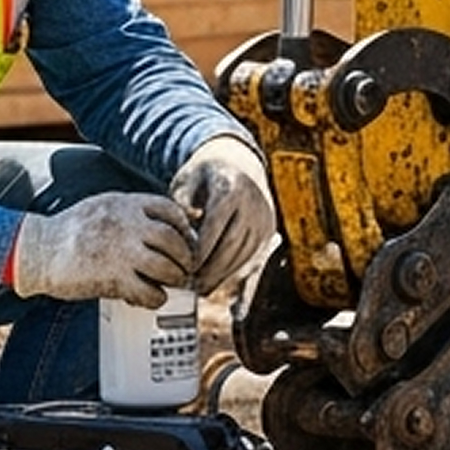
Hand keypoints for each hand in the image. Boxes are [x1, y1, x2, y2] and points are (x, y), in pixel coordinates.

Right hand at [9, 192, 192, 307]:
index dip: (183, 227)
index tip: (184, 239)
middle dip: (185, 256)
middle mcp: (129, 225)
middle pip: (174, 240)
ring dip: (175, 278)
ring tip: (173, 282)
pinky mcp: (114, 278)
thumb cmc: (68, 230)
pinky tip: (152, 297)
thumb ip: (128, 211)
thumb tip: (158, 224)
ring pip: (168, 267)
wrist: (38, 250)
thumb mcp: (101, 206)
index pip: (170, 210)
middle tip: (185, 267)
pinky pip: (150, 292)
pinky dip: (156, 298)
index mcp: (126, 203)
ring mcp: (123, 252)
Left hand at [170, 133, 274, 292]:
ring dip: (223, 274)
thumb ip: (180, 205)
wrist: (239, 161)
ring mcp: (264, 217)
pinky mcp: (269, 229)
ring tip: (201, 288)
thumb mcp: (186, 180)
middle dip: (211, 270)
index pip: (215, 228)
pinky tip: (217, 280)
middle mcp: (253, 204)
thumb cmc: (205, 174)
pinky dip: (234, 270)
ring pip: (244, 254)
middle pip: (231, 245)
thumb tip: (183, 235)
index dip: (199, 253)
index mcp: (230, 189)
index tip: (184, 269)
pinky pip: (252, 256)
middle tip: (192, 287)